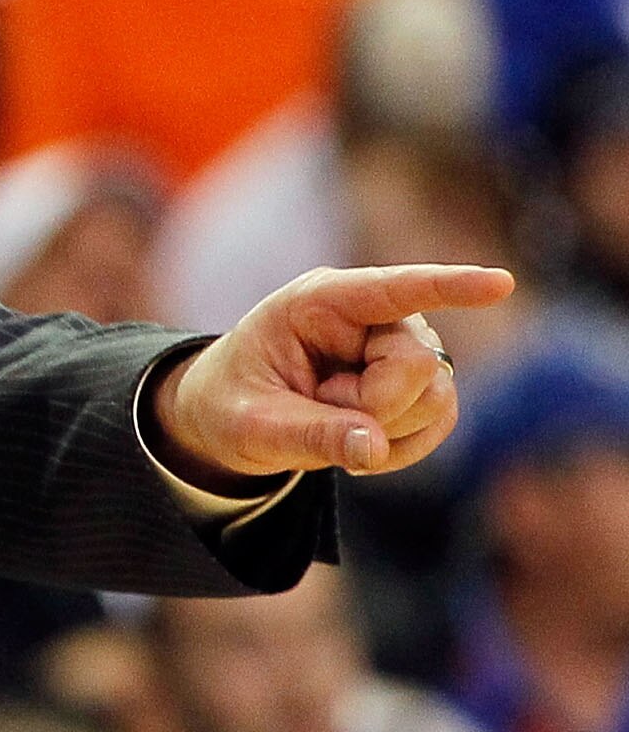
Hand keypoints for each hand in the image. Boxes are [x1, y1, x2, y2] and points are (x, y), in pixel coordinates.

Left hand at [152, 264, 515, 483]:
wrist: (234, 414)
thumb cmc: (232, 403)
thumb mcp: (249, 424)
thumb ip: (307, 434)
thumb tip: (373, 447)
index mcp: (320, 302)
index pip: (395, 289)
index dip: (449, 286)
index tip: (500, 283)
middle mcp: (373, 317)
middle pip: (417, 366)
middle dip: (372, 406)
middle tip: (315, 406)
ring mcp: (404, 347)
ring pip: (437, 398)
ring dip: (385, 429)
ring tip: (330, 420)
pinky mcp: (421, 382)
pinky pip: (440, 422)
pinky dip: (401, 446)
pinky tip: (359, 443)